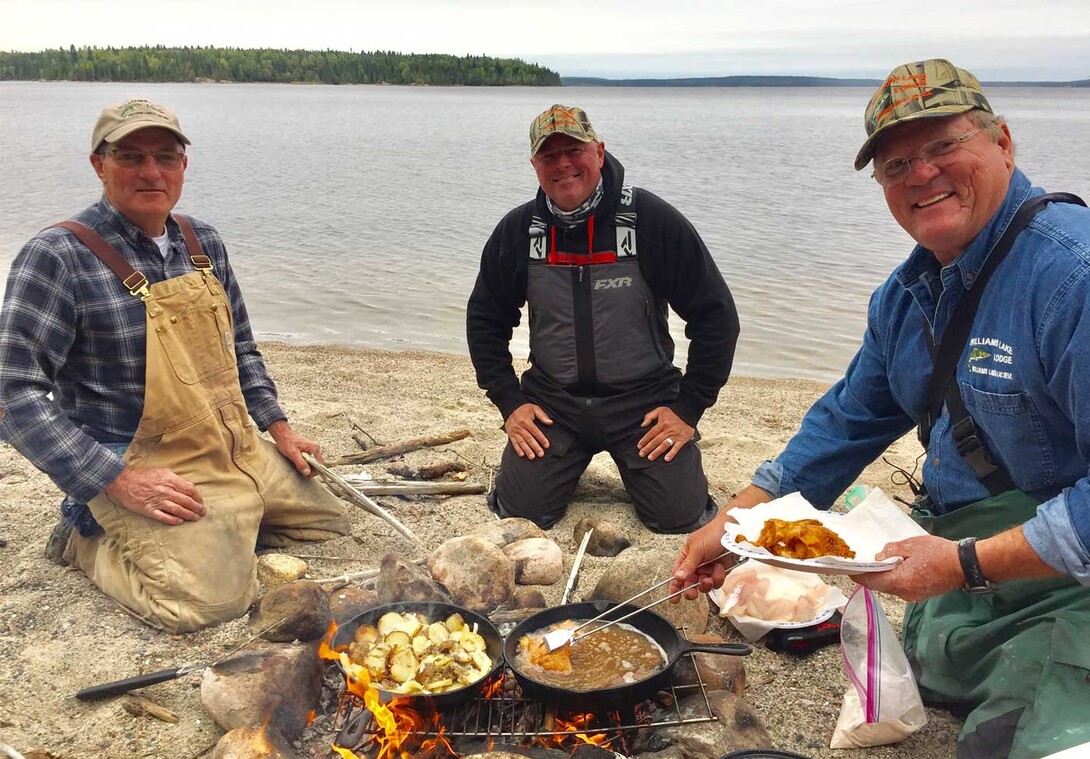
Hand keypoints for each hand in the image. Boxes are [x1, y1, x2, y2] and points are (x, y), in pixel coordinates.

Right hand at [105, 466, 204, 525]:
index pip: (190, 490)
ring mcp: (157, 501)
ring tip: (195, 518)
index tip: (201, 501)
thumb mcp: (163, 472)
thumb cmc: (144, 475)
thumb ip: (176, 480)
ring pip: (178, 510)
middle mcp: (166, 491)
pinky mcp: (149, 510)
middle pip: (186, 501)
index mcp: (170, 480)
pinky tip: (180, 522)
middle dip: (197, 508)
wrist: (124, 481)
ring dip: (189, 515)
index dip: (198, 497)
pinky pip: (164, 517)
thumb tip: (188, 487)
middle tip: (202, 512)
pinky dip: (173, 520)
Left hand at [268, 419, 321, 476]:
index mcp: (314, 448)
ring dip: (304, 466)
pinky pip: (307, 460)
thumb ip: (301, 463)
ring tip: (296, 463)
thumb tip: (307, 472)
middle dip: (308, 468)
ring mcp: (310, 450)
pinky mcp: (306, 451)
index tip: (307, 475)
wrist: (282, 434)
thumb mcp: (293, 454)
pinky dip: (302, 463)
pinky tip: (296, 461)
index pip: (320, 464)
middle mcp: (314, 448)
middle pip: (315, 464)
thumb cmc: (287, 441)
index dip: (314, 471)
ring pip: (311, 463)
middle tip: (299, 469)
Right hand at [504, 403, 552, 459]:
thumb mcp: (534, 408)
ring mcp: (514, 431)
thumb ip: (542, 415)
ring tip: (532, 457)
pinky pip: (514, 443)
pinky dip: (517, 449)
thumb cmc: (524, 409)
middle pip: (528, 439)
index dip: (541, 439)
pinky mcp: (510, 434)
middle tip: (541, 454)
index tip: (547, 445)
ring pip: (521, 442)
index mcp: (526, 421)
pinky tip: (522, 455)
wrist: (510, 408)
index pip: (535, 431)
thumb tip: (550, 422)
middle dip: (535, 447)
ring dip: (527, 450)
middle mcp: (519, 427)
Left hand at [638, 407, 693, 461]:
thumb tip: (643, 425)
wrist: (688, 414)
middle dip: (648, 448)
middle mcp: (668, 430)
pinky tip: (666, 459)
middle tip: (641, 454)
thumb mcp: (660, 410)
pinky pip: (676, 448)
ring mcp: (675, 436)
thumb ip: (650, 416)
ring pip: (664, 445)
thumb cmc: (673, 413)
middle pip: (656, 440)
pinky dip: (672, 454)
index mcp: (662, 423)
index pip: (651, 433)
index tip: (639, 446)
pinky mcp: (682, 440)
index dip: (644, 440)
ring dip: (657, 452)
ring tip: (650, 457)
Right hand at [669, 484, 772, 600]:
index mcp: (687, 555)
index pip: (678, 573)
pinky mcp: (721, 571)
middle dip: (690, 589)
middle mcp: (697, 563)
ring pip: (704, 584)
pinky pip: (716, 582)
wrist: (734, 532)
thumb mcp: (697, 549)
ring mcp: (709, 568)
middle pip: (690, 582)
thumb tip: (677, 577)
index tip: (674, 598)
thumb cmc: (713, 534)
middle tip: (691, 593)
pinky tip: (720, 568)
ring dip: (706, 583)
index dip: (675, 586)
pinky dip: (718, 578)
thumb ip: (688, 565)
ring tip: (709, 577)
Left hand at [850, 535, 962, 601]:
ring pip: (890, 587)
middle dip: (869, 575)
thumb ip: (891, 551)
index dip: (858, 575)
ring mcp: (913, 596)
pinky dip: (894, 578)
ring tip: (878, 563)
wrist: (964, 565)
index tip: (848, 569)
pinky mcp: (920, 595)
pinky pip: (900, 587)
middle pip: (879, 586)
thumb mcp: (911, 545)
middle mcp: (904, 593)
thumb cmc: (938, 553)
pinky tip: (895, 567)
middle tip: (861, 563)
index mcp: (899, 581)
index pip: (871, 581)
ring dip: (883, 576)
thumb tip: (878, 557)